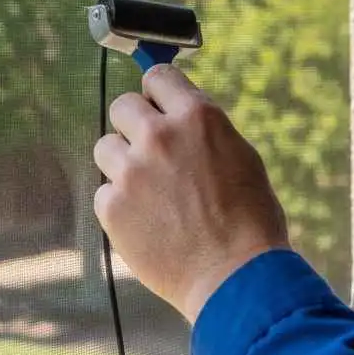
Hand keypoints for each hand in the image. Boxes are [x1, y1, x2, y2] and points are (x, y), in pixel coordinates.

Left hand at [93, 64, 289, 323]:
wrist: (235, 278)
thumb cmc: (249, 219)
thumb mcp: (239, 154)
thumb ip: (202, 129)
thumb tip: (176, 115)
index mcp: (197, 116)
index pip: (157, 76)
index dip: (157, 93)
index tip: (157, 105)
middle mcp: (160, 135)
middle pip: (122, 105)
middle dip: (135, 124)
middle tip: (152, 151)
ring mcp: (132, 171)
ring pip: (106, 146)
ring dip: (123, 163)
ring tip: (149, 191)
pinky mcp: (113, 207)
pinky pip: (104, 191)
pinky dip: (120, 204)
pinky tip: (146, 220)